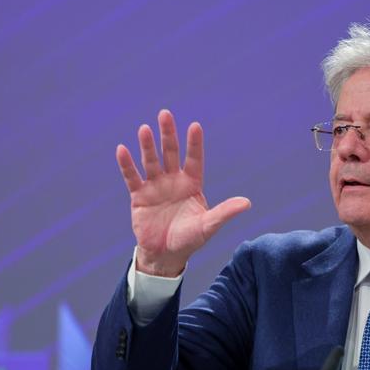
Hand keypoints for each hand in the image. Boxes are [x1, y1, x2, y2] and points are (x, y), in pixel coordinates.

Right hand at [116, 109, 250, 276]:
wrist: (166, 255)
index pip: (194, 159)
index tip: (195, 125)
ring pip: (151, 161)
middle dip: (168, 134)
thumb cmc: (190, 239)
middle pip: (171, 153)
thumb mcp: (209, 226)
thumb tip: (247, 203)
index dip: (194, 143)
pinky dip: (127, 164)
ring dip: (147, 146)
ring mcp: (155, 186)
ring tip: (144, 129)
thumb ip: (225, 212)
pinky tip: (122, 149)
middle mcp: (173, 180)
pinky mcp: (139, 196)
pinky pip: (132, 177)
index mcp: (192, 184)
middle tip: (165, 114)